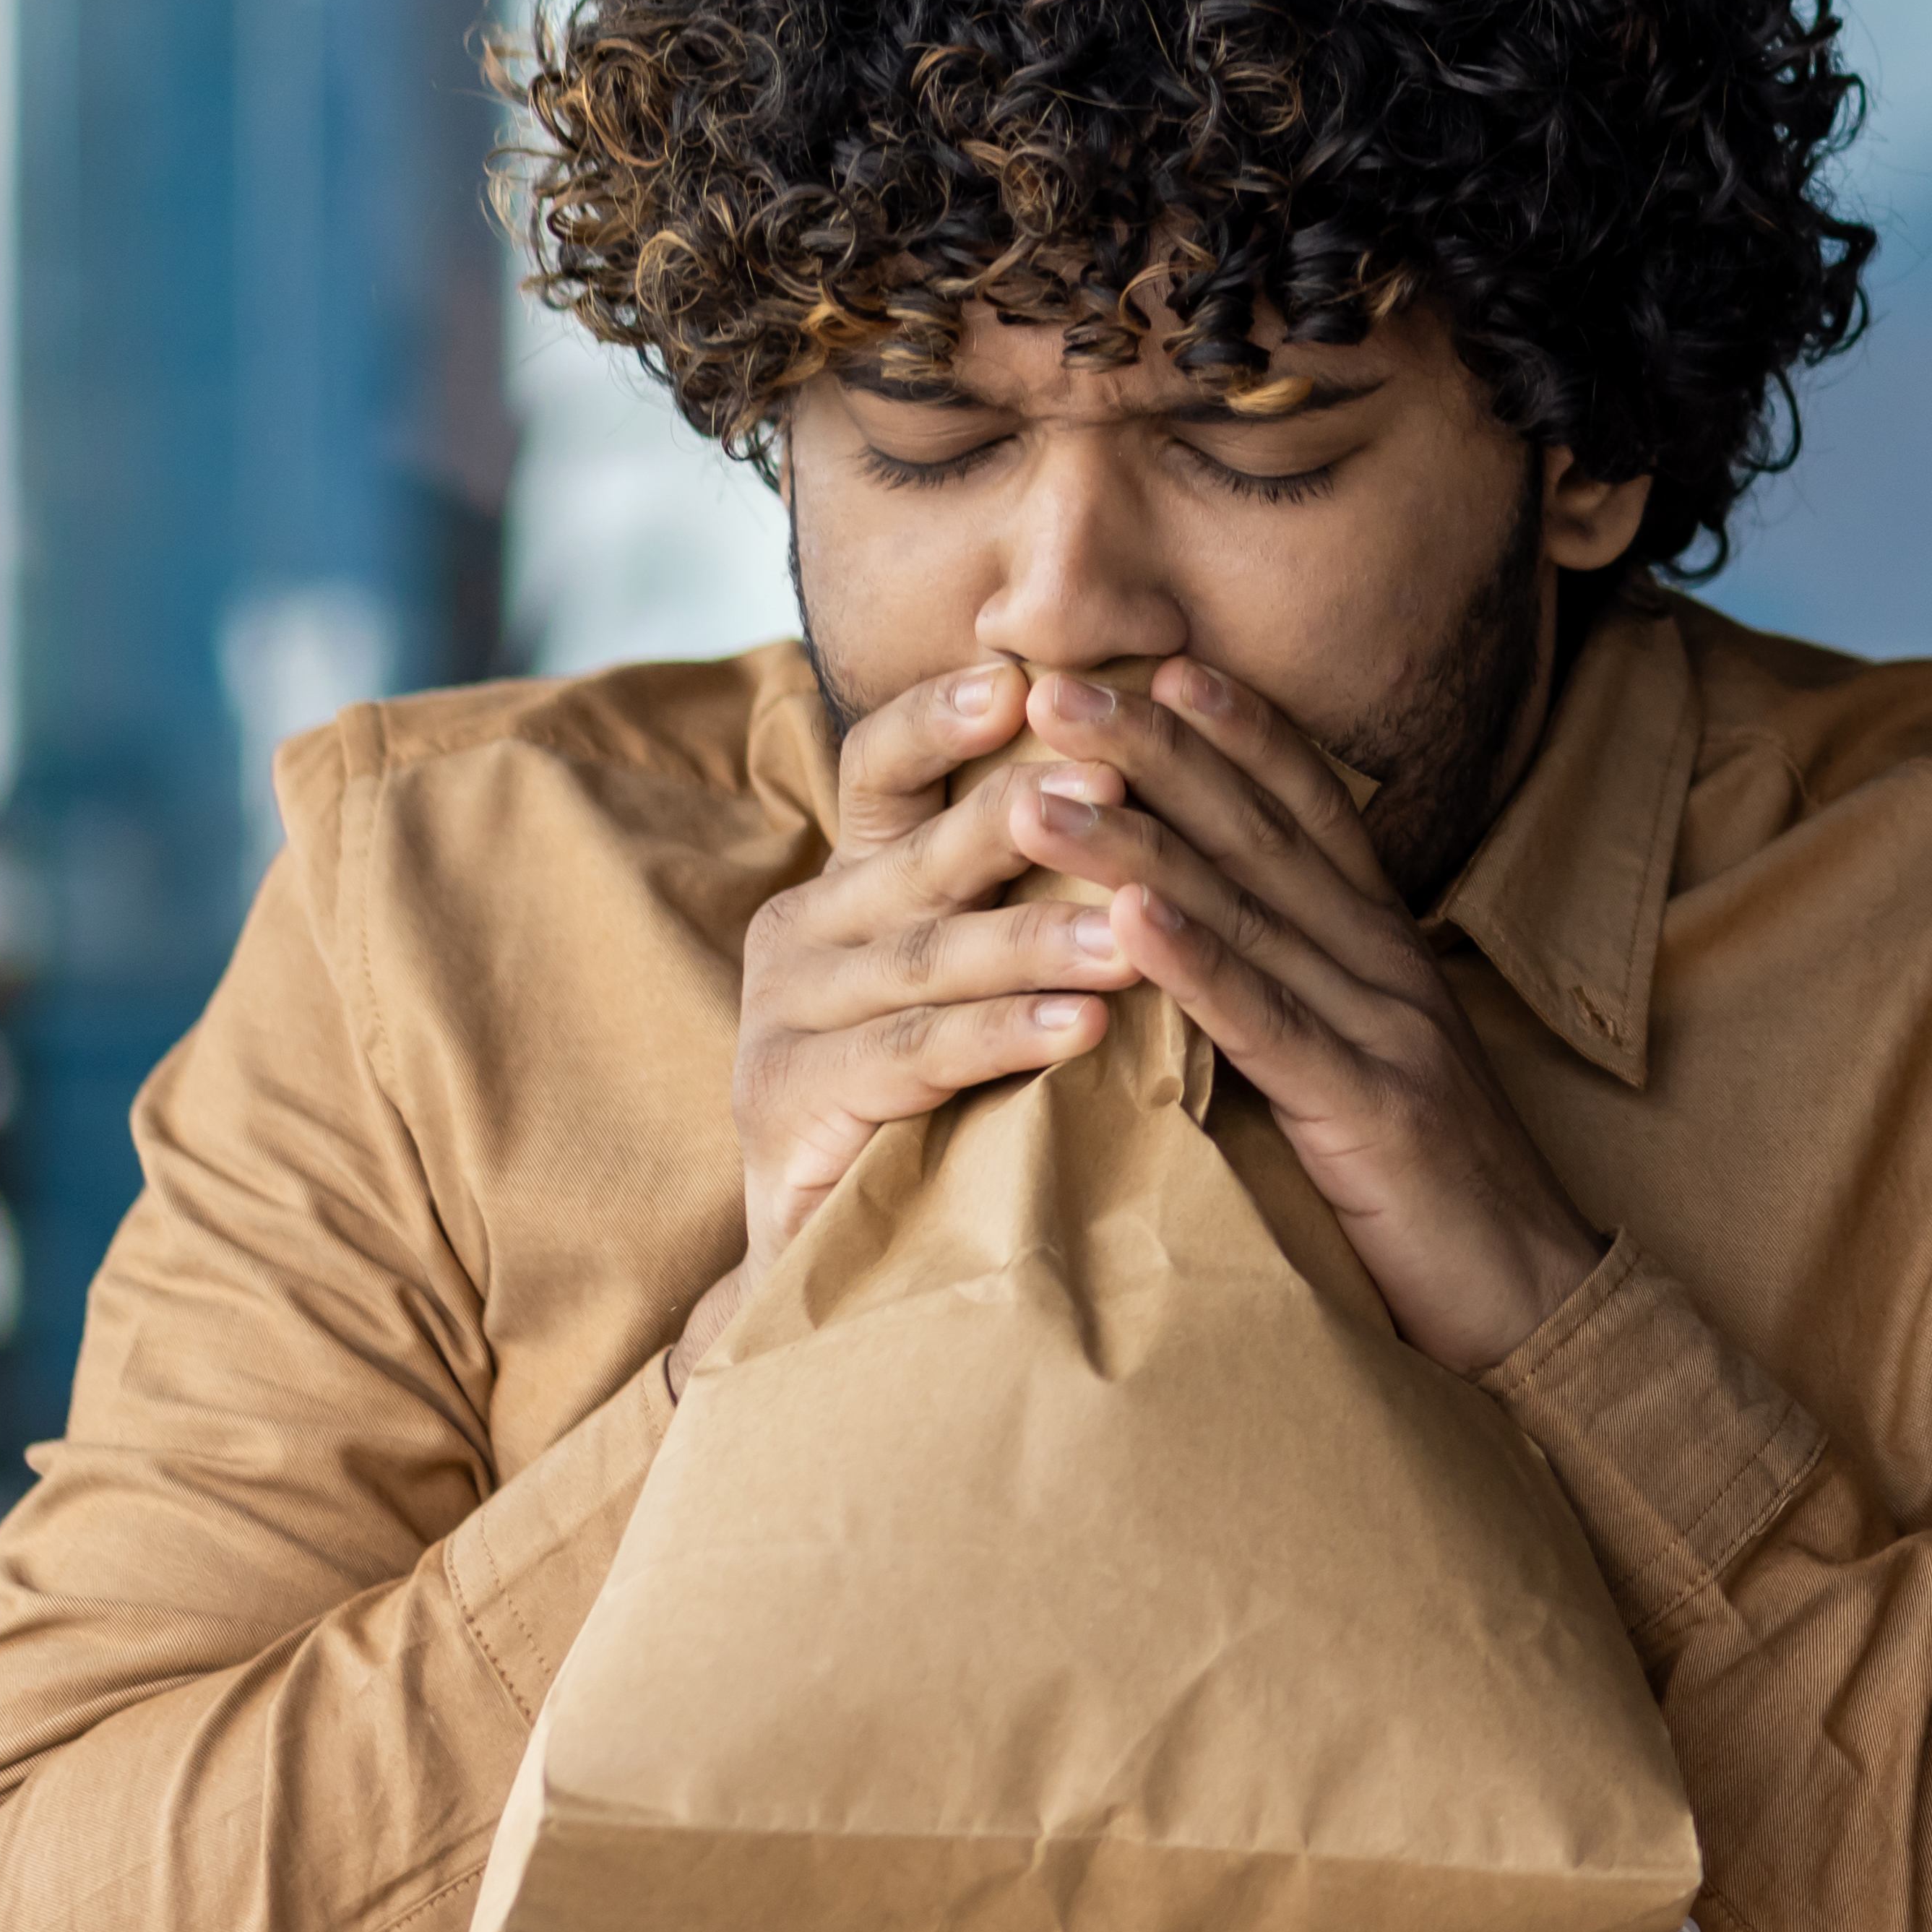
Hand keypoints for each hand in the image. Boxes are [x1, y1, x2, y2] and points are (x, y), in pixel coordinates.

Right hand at [684, 662, 1148, 1364]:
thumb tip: (1149, 768)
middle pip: (921, 857)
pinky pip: (914, 1057)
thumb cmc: (960, 1100)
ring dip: (1036, 941)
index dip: (942, 718)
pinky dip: (1003, 1039)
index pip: (884, 768)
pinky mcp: (787, 1103)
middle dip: (1024, 819)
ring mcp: (782, 1017)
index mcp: (854, 880)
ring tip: (1131, 935)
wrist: (858, 1255)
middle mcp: (803, 931)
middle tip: (1120, 784)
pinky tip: (1084, 1031)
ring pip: (928, 958)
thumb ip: (1036, 885)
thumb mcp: (997, 973)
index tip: (1024, 677)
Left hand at [1007, 658, 1604, 1371]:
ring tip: (1041, 785)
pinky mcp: (1374, 1114)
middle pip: (1262, 838)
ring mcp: (1387, 1035)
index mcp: (1388, 960)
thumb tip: (1198, 968)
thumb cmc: (1434, 1207)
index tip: (1157, 663)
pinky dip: (1197, 963)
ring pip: (1249, 915)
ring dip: (1139, 840)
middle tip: (1052, 683)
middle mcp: (1390, 973)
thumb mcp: (1362, 1084)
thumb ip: (1296, 1015)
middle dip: (1155, 751)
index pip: (1311, 819)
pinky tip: (1128, 914)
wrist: (1544, 1308)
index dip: (1239, 735)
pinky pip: (1269, 1027)